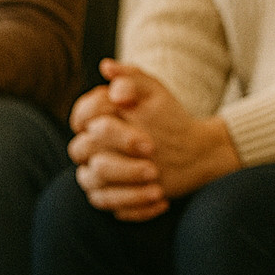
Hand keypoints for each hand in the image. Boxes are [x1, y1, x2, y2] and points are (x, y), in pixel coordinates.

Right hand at [68, 59, 240, 221]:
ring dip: (126, 181)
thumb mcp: (155, 93)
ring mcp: (96, 173)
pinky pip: (109, 205)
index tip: (132, 115)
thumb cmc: (169, 118)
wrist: (193, 151)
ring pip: (92, 180)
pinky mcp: (109, 197)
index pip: (81, 115)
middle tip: (152, 150)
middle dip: (117, 150)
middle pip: (82, 150)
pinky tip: (160, 199)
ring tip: (157, 181)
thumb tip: (106, 69)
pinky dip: (135, 205)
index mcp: (96, 118)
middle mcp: (90, 147)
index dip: (102, 115)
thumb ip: (131, 78)